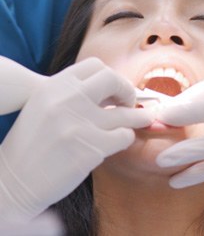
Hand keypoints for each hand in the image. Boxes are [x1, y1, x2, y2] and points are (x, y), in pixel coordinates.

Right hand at [0, 58, 151, 222]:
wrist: (13, 182)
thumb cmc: (31, 144)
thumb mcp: (45, 107)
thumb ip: (74, 95)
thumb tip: (111, 93)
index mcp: (54, 86)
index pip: (95, 66)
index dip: (111, 76)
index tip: (116, 89)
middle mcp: (67, 99)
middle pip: (112, 79)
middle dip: (127, 89)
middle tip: (131, 101)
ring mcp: (80, 123)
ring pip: (125, 112)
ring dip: (138, 116)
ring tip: (145, 118)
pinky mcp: (91, 147)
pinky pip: (123, 136)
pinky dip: (126, 137)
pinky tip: (121, 140)